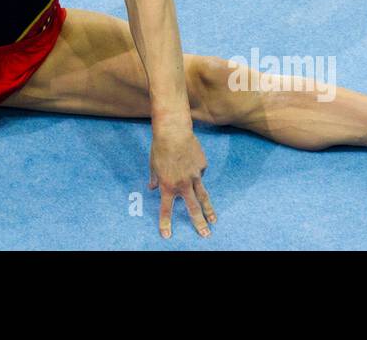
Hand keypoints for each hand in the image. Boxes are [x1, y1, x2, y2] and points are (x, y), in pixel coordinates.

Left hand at [148, 122, 215, 237]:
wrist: (174, 131)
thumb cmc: (160, 147)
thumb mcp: (153, 164)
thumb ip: (154, 178)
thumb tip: (152, 187)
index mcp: (168, 185)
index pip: (166, 209)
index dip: (166, 223)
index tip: (167, 235)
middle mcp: (183, 184)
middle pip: (193, 208)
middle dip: (199, 223)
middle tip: (205, 235)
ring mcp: (195, 176)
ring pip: (203, 196)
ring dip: (209, 210)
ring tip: (214, 220)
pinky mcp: (202, 165)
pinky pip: (200, 172)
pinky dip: (197, 171)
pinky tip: (191, 160)